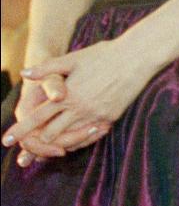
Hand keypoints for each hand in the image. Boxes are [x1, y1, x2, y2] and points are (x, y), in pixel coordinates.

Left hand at [6, 40, 143, 161]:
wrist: (138, 57)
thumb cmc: (105, 54)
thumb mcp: (74, 58)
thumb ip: (48, 68)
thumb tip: (24, 73)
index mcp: (67, 95)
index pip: (37, 117)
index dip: (20, 130)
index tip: (6, 141)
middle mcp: (80, 108)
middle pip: (50, 135)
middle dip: (37, 143)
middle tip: (27, 150)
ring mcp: (96, 115)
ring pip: (70, 140)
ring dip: (57, 146)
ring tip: (48, 151)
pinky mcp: (110, 118)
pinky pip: (89, 138)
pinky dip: (77, 142)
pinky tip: (72, 141)